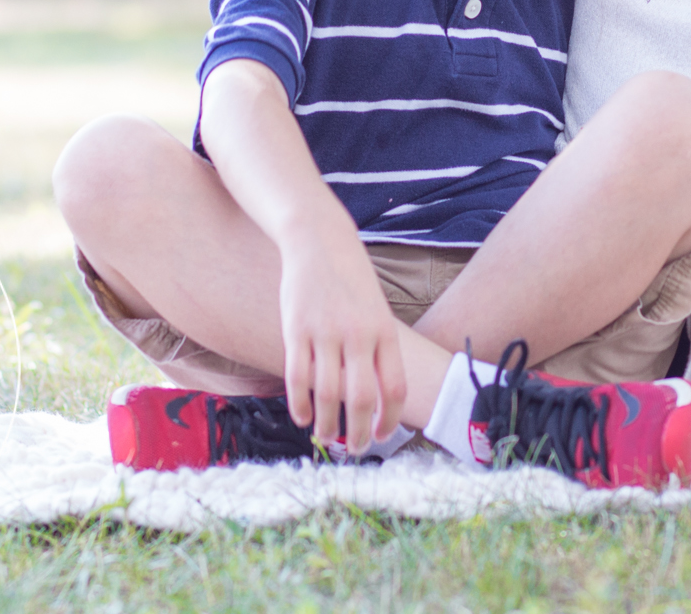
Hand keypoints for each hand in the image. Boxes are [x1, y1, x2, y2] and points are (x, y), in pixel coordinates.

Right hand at [278, 234, 408, 451]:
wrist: (319, 240)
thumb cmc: (351, 280)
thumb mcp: (375, 310)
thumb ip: (378, 349)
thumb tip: (377, 397)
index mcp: (384, 331)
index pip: (394, 388)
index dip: (389, 420)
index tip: (380, 436)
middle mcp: (358, 334)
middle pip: (361, 399)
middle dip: (357, 433)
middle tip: (354, 450)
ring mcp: (325, 332)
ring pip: (327, 394)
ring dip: (327, 424)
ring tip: (327, 438)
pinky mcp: (296, 329)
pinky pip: (298, 377)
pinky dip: (301, 404)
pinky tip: (303, 417)